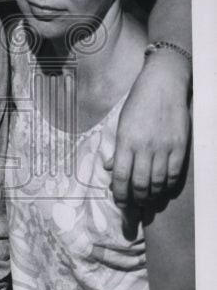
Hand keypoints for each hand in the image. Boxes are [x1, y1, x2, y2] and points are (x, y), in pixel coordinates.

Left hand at [106, 50, 191, 207]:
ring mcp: (164, 147)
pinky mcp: (179, 146)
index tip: (120, 202)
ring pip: (157, 182)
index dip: (120, 194)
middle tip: (134, 205)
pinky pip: (173, 174)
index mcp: (126, 141)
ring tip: (147, 200)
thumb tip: (110, 168)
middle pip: (140, 184)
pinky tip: (162, 189)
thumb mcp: (121, 123)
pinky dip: (167, 186)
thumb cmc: (138, 103)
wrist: (164, 84)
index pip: (121, 176)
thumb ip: (117, 148)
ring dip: (151, 195)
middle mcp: (145, 147)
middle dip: (136, 199)